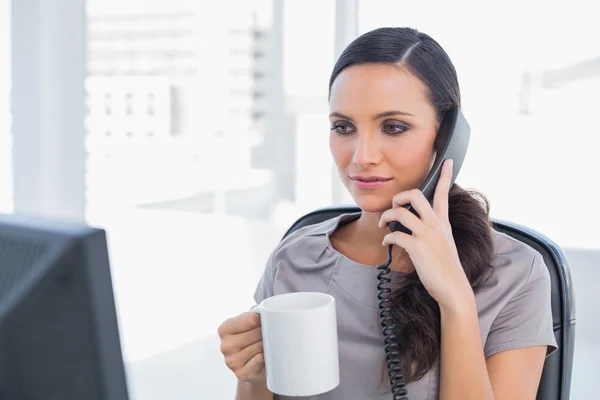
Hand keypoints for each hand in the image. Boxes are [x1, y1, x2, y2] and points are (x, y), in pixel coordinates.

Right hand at [218, 312, 265, 383]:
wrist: (254, 365)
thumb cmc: (252, 340)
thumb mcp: (250, 324)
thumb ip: (254, 316)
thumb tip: (264, 314)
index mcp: (224, 329)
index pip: (250, 319)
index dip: (261, 320)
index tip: (264, 321)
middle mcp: (225, 346)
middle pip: (255, 334)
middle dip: (265, 333)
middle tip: (266, 335)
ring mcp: (232, 361)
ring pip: (258, 347)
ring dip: (266, 346)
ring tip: (264, 346)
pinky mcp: (241, 373)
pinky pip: (258, 361)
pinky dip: (264, 358)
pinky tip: (263, 357)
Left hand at [378, 159, 473, 310]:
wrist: (453, 288)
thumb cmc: (446, 268)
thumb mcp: (445, 242)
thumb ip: (434, 229)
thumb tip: (415, 223)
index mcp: (443, 222)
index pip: (443, 193)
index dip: (445, 176)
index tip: (447, 161)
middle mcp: (436, 224)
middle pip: (415, 195)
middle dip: (398, 197)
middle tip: (394, 207)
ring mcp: (427, 235)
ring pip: (400, 213)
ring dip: (386, 217)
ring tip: (383, 225)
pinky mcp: (418, 247)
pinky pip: (394, 235)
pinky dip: (386, 238)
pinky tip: (385, 243)